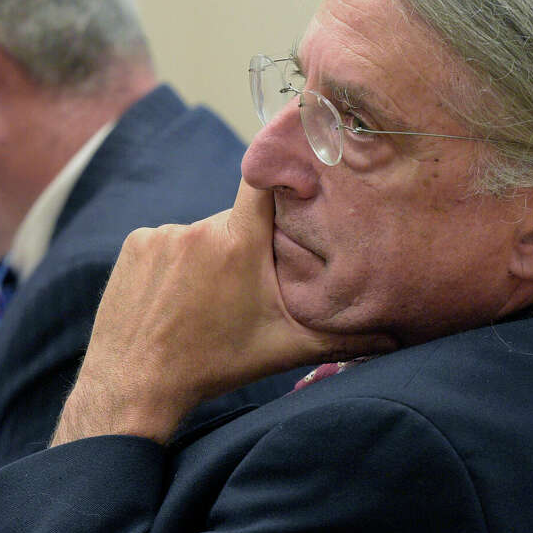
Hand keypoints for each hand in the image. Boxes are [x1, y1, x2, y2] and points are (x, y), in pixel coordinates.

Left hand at [55, 181, 396, 444]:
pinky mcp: (134, 243)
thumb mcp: (283, 349)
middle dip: (247, 246)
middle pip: (237, 222)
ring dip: (208, 258)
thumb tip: (397, 338)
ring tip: (204, 302)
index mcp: (239, 244)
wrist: (135, 384)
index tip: (296, 148)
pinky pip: (166, 242)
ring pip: (201, 235)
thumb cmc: (214, 365)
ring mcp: (162, 235)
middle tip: (245, 289)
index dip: (282, 166)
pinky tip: (173, 299)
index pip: (265, 180)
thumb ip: (341, 338)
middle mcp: (199, 230)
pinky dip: (174, 263)